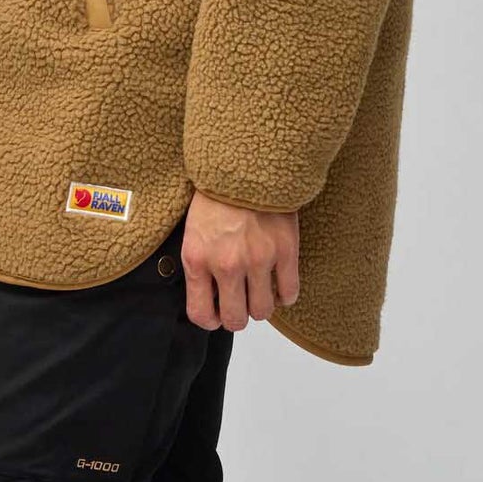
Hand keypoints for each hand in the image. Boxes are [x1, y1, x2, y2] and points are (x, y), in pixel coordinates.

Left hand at [179, 187, 300, 333]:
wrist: (244, 161)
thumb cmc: (215, 194)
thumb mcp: (193, 231)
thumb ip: (199, 266)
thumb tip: (209, 299)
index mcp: (197, 258)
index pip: (201, 314)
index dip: (211, 319)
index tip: (217, 312)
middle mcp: (227, 264)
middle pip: (236, 320)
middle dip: (238, 315)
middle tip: (240, 301)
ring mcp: (258, 258)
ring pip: (263, 311)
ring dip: (261, 304)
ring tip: (259, 288)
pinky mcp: (285, 250)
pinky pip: (290, 293)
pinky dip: (285, 294)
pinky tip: (279, 281)